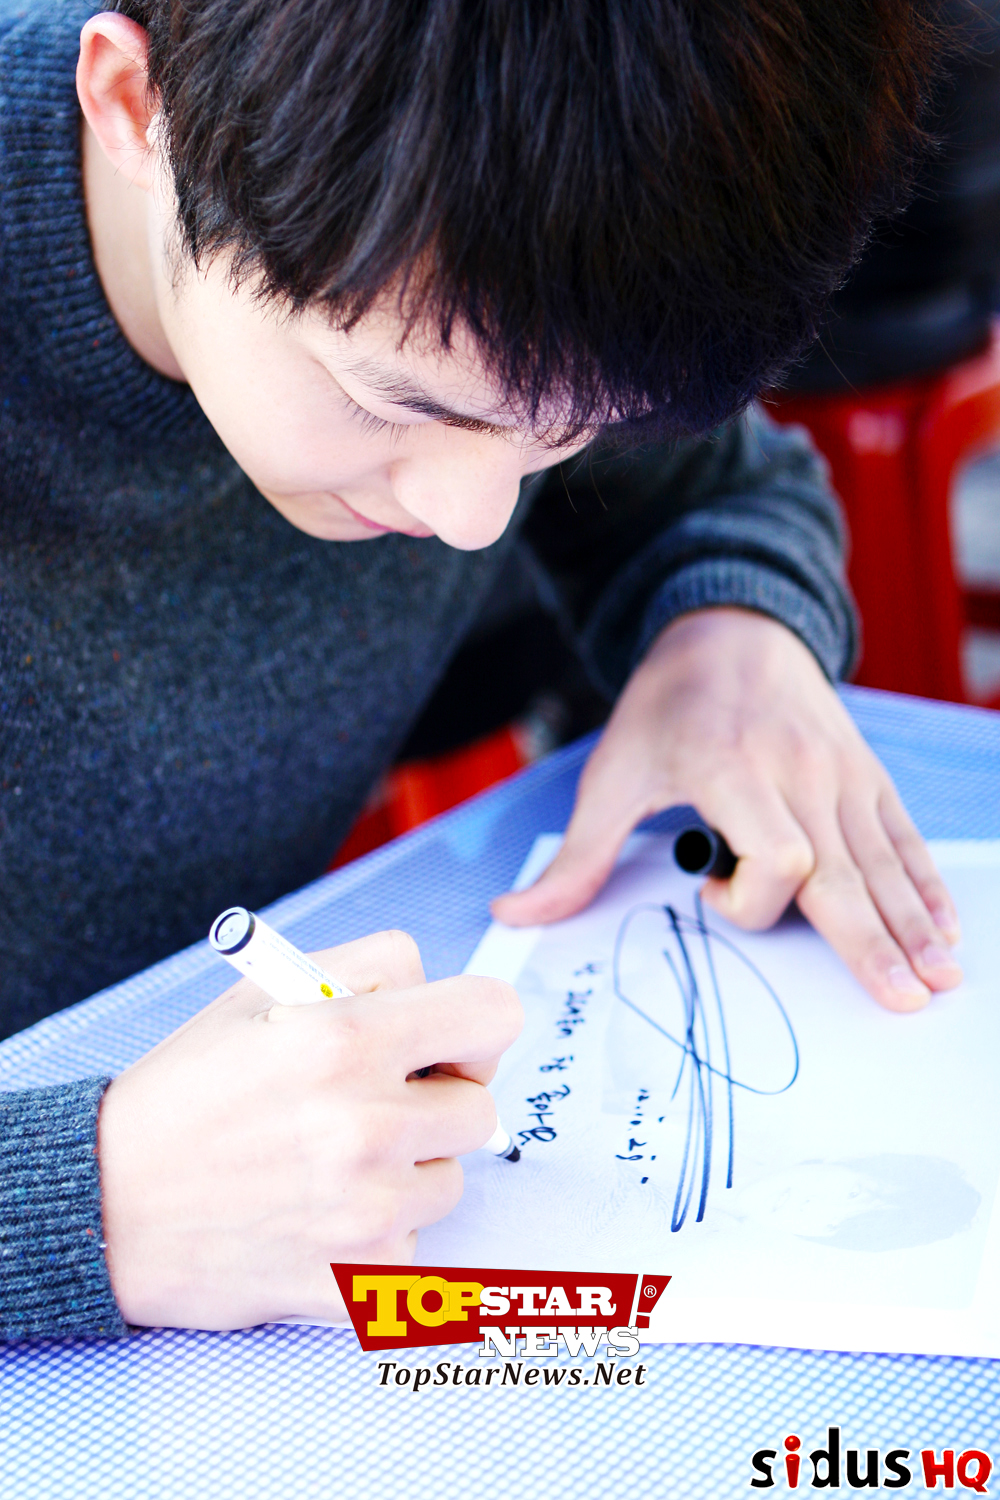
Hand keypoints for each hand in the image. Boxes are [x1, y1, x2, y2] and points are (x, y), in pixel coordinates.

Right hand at [98, 929, 521, 1328]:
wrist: (108, 1205)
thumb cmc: (186, 1093)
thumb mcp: (264, 992)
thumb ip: (369, 969)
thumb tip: (442, 996)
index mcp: (345, 1038)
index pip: (494, 1015)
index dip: (473, 1029)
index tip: (441, 1046)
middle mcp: (367, 1124)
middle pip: (479, 1108)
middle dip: (434, 1103)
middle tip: (368, 1106)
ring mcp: (368, 1211)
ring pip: (449, 1180)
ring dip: (407, 1171)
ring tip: (328, 1163)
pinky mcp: (359, 1281)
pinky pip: (416, 1246)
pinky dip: (378, 1234)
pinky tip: (317, 1215)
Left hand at [493, 607, 961, 1011]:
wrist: (730, 629)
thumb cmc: (665, 707)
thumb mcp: (611, 772)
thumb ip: (577, 855)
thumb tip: (512, 916)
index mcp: (731, 768)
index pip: (775, 854)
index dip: (751, 898)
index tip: (709, 890)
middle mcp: (796, 770)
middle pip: (843, 869)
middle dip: (874, 940)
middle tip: (906, 999)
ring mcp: (839, 770)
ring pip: (882, 860)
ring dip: (912, 923)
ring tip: (940, 977)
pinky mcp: (864, 771)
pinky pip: (900, 833)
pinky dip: (924, 881)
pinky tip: (944, 925)